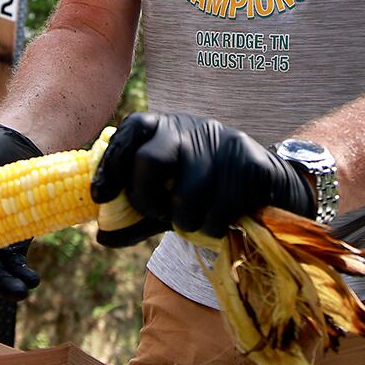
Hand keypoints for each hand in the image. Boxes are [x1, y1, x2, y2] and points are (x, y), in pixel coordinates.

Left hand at [89, 112, 314, 246]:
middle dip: (148, 200)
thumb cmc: (203, 191)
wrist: (264, 185)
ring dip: (185, 223)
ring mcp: (223, 142)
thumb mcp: (166, 198)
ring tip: (195, 221)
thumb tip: (102, 237)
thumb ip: (135, 216)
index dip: (110, 164)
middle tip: (160, 215)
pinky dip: (213, 229)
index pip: (130, 131)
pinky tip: (220, 221)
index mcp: (164, 128)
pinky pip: (218, 212)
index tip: (100, 196)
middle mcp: (191, 128)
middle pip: (151, 161)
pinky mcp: (250, 164)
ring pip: (186, 198)